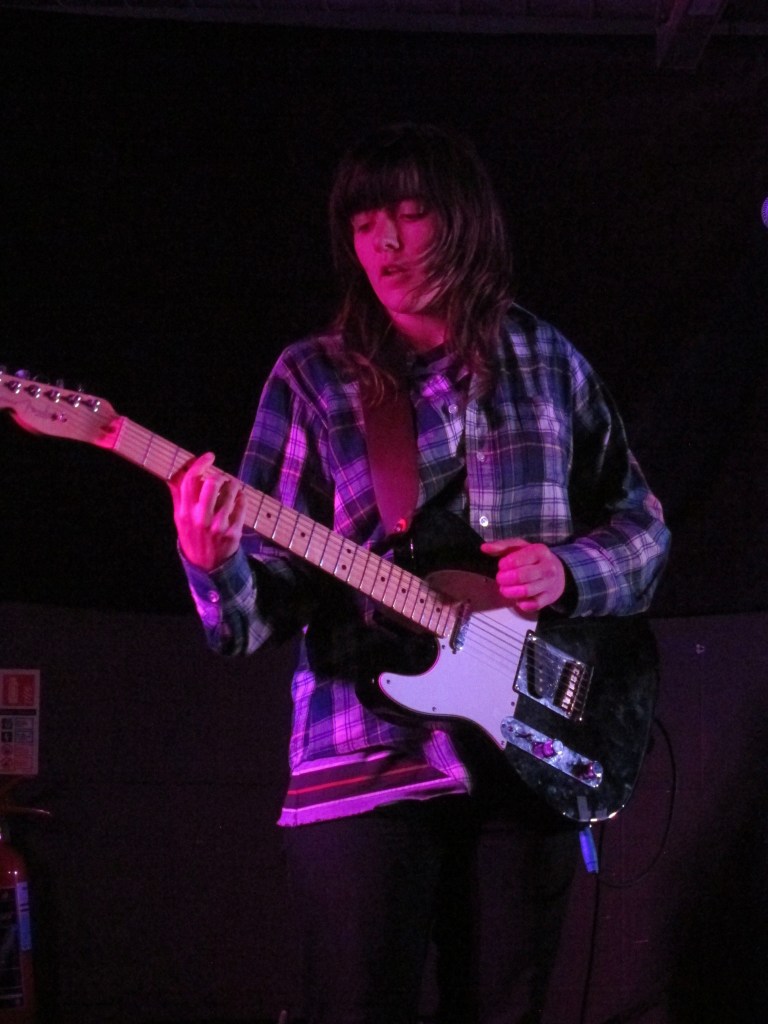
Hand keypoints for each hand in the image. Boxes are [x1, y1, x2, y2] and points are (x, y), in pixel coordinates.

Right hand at [168, 452, 246, 570]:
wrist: (206, 565)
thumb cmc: (193, 535)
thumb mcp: (179, 518)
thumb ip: (178, 495)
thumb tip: (176, 471)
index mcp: (184, 512)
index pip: (190, 480)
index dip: (200, 463)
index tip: (210, 456)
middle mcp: (200, 518)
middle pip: (212, 483)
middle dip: (219, 476)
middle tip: (221, 478)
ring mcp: (218, 525)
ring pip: (230, 491)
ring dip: (233, 484)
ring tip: (232, 487)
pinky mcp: (233, 532)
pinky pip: (242, 505)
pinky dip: (242, 497)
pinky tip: (239, 497)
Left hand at [480, 537, 565, 612]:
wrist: (558, 572)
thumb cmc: (534, 558)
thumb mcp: (520, 547)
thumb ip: (502, 546)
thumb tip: (484, 548)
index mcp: (539, 551)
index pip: (516, 559)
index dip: (504, 565)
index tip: (501, 566)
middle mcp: (547, 567)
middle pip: (521, 576)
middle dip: (505, 579)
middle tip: (500, 579)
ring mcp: (549, 584)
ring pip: (526, 591)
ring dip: (510, 592)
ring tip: (504, 589)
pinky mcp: (549, 598)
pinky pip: (533, 604)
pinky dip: (522, 604)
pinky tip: (517, 600)